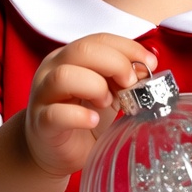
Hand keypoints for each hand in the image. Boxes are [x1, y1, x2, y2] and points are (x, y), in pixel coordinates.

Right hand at [25, 34, 156, 178]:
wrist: (55, 152)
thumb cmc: (82, 116)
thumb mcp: (107, 92)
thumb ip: (121, 77)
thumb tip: (145, 68)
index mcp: (69, 57)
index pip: (99, 39)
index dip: (127, 47)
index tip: (150, 63)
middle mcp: (52, 69)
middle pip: (82, 50)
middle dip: (115, 63)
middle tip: (130, 83)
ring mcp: (43, 95)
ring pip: (64, 76)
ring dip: (95, 87)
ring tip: (108, 103)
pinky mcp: (41, 123)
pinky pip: (56, 114)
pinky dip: (79, 116)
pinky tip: (93, 121)